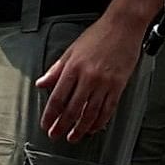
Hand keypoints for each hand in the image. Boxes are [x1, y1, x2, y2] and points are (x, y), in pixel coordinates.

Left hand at [35, 5, 145, 142]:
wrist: (123, 27)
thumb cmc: (98, 36)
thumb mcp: (71, 50)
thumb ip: (56, 70)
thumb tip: (42, 83)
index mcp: (73, 68)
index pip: (57, 97)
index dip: (50, 115)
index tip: (46, 124)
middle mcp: (88, 77)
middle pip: (72, 109)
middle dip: (62, 126)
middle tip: (56, 135)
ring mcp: (104, 83)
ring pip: (90, 113)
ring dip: (80, 128)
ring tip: (74, 137)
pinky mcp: (118, 86)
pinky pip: (108, 109)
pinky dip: (100, 121)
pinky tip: (94, 128)